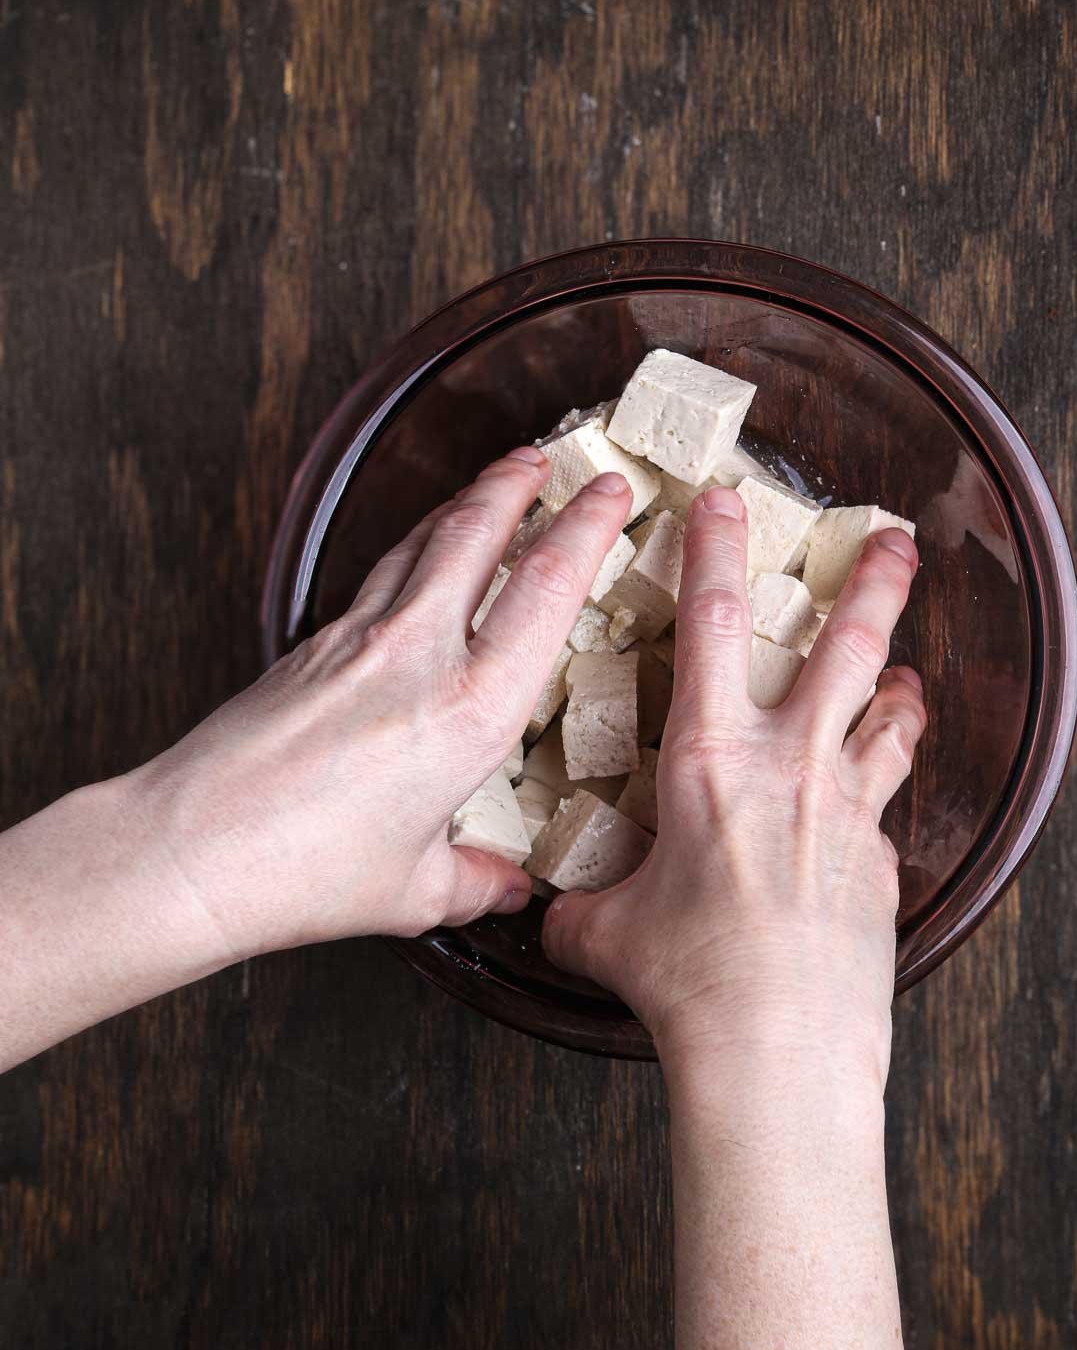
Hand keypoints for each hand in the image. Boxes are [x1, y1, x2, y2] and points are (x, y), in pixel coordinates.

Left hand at [131, 447, 632, 962]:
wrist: (190, 850)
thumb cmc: (302, 875)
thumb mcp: (413, 890)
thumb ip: (474, 880)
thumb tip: (506, 886)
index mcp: (472, 713)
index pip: (549, 588)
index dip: (589, 526)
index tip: (613, 493)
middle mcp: (420, 656)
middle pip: (479, 532)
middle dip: (520, 483)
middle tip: (548, 458)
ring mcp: (359, 638)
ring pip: (424, 541)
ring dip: (467, 502)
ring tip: (495, 483)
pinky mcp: (313, 642)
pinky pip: (380, 573)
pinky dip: (414, 547)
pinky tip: (419, 554)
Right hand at [543, 486, 923, 1089]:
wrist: (779, 1045)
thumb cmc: (689, 981)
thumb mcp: (606, 933)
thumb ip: (578, 909)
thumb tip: (548, 916)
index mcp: (708, 756)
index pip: (710, 621)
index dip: (717, 548)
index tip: (725, 501)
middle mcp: (789, 763)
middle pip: (845, 646)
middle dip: (874, 583)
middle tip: (896, 540)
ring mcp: (847, 807)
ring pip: (888, 714)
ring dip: (900, 681)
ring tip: (909, 670)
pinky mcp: (883, 860)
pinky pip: (888, 800)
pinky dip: (886, 781)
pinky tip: (877, 796)